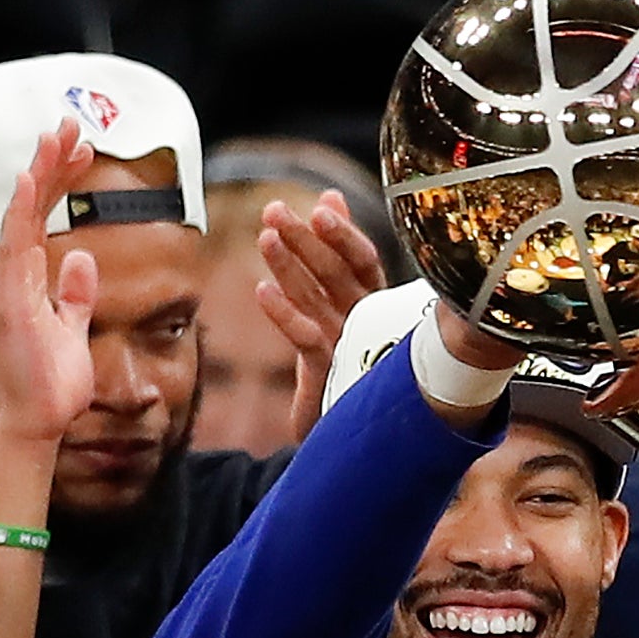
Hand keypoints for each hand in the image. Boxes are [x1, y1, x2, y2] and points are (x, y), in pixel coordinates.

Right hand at [0, 120, 99, 446]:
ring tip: (56, 136)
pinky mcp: (13, 299)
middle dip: (52, 163)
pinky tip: (33, 180)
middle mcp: (13, 276)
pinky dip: (23, 211)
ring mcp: (9, 285)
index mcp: (27, 279)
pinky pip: (17, 245)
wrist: (35, 421)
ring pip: (22, 215)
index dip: (60, 180)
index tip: (81, 149)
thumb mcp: (71, 329)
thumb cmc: (51, 383)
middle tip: (71, 124)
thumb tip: (83, 261)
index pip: (43, 217)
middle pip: (31, 206)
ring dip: (40, 174)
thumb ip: (73, 295)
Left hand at [256, 190, 392, 439]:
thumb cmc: (351, 364)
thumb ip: (337, 251)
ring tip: (264, 237)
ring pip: (319, 301)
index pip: (364, 264)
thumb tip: (332, 195)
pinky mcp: (331, 379)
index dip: (344, 234)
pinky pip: (307, 341)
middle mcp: (369, 326)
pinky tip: (262, 290)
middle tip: (274, 212)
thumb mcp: (342, 304)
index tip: (322, 207)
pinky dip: (284, 314)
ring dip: (290, 267)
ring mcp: (352, 351)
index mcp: (376, 308)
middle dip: (307, 241)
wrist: (355, 442)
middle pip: (338, 275)